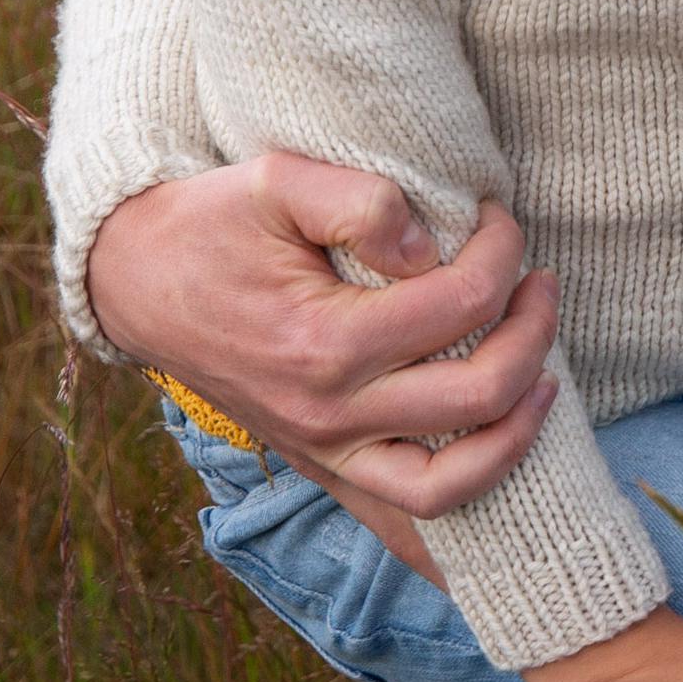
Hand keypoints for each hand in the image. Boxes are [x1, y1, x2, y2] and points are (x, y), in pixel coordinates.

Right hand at [83, 152, 559, 518]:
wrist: (136, 280)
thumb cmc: (212, 222)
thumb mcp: (276, 180)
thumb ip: (363, 202)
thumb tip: (433, 249)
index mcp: (323, 341)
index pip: (464, 302)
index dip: (504, 250)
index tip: (498, 217)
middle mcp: (328, 412)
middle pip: (480, 395)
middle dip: (535, 332)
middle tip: (540, 281)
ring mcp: (325, 448)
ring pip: (450, 483)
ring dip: (518, 429)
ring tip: (546, 372)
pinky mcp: (324, 462)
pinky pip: (411, 501)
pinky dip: (474, 477)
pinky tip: (508, 427)